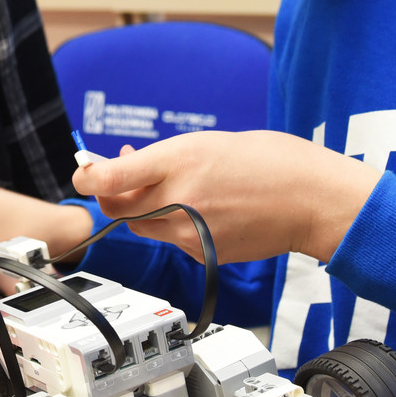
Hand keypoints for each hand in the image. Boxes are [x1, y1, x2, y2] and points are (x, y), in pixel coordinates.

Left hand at [70, 130, 381, 263]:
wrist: (312, 199)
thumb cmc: (271, 161)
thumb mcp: (210, 142)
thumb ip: (167, 158)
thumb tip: (131, 163)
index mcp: (180, 161)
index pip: (111, 178)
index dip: (87, 177)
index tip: (83, 172)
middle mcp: (179, 200)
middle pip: (118, 208)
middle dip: (109, 193)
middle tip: (114, 175)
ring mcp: (190, 232)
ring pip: (142, 227)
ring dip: (140, 209)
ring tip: (162, 186)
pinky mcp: (203, 254)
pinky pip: (172, 240)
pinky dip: (172, 225)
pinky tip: (196, 207)